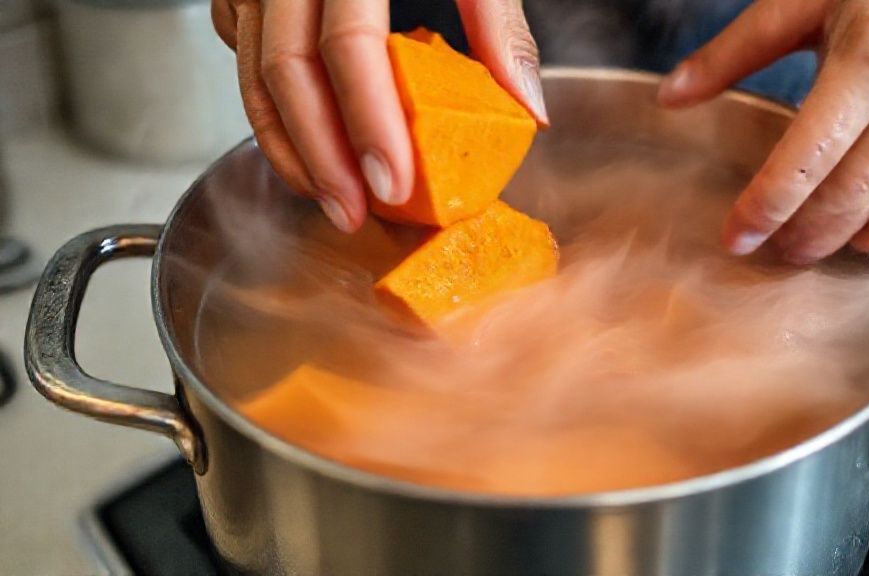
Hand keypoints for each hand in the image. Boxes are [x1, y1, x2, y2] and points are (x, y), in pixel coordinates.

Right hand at [211, 0, 546, 231]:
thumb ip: (496, 20)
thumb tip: (528, 106)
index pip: (348, 47)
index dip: (368, 124)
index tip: (393, 187)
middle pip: (285, 71)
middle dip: (320, 158)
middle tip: (356, 213)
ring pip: (250, 71)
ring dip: (287, 146)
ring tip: (330, 198)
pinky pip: (241, 50)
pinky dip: (267, 105)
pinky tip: (303, 142)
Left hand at [658, 0, 868, 263]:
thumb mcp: (803, 4)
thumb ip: (733, 52)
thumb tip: (672, 94)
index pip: (808, 153)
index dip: (768, 203)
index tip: (737, 235)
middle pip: (849, 186)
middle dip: (802, 230)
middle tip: (767, 250)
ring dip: (840, 235)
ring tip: (801, 249)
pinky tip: (860, 238)